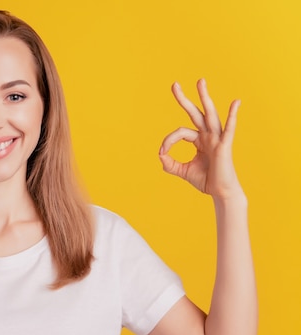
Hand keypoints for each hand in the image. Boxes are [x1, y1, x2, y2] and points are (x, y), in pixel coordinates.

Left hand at [159, 79, 243, 199]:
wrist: (220, 192)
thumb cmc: (206, 181)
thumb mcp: (183, 171)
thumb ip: (170, 164)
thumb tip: (160, 156)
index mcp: (199, 140)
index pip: (180, 132)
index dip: (168, 140)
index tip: (162, 152)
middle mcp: (208, 136)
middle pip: (195, 113)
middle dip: (184, 99)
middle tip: (174, 84)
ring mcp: (217, 139)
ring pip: (210, 114)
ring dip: (205, 97)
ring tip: (200, 81)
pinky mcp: (225, 145)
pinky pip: (229, 128)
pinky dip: (233, 115)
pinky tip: (236, 103)